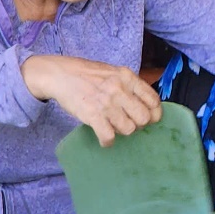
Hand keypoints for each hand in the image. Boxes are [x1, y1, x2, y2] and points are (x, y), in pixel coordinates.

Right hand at [22, 55, 161, 146]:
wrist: (59, 74)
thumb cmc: (87, 74)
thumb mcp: (113, 72)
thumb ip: (129, 85)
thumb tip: (146, 103)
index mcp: (127, 77)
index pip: (153, 100)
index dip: (155, 113)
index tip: (150, 118)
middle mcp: (120, 89)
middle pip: (144, 117)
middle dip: (139, 124)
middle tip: (130, 123)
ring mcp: (106, 103)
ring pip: (129, 129)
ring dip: (122, 132)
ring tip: (114, 128)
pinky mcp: (92, 115)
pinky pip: (109, 136)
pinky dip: (108, 141)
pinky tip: (105, 138)